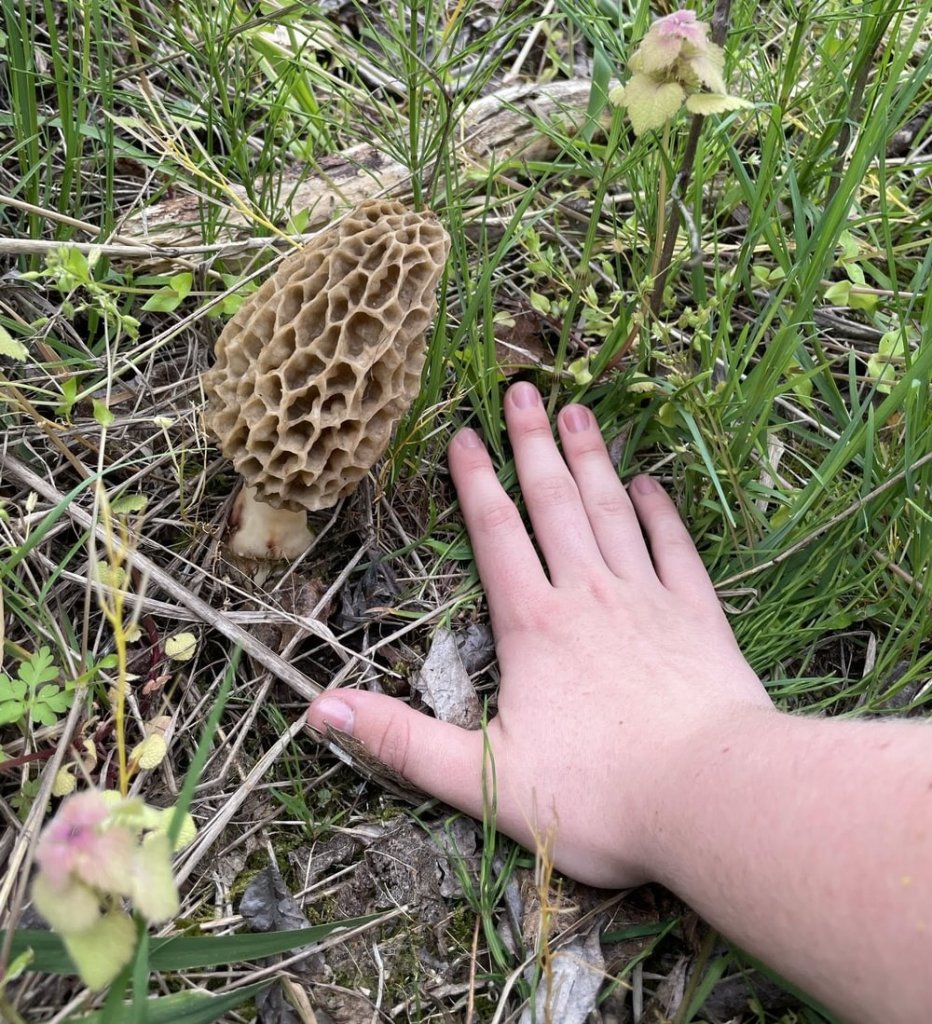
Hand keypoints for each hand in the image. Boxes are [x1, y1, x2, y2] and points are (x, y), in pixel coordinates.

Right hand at [308, 382, 773, 886]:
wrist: (709, 799)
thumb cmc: (595, 793)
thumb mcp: (481, 778)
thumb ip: (401, 740)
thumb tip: (319, 710)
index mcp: (533, 625)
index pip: (496, 534)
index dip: (476, 482)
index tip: (464, 434)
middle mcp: (589, 594)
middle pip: (555, 503)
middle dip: (533, 444)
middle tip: (523, 390)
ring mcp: (648, 598)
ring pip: (613, 511)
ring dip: (592, 460)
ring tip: (578, 412)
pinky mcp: (698, 616)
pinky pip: (674, 547)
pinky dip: (661, 512)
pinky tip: (651, 485)